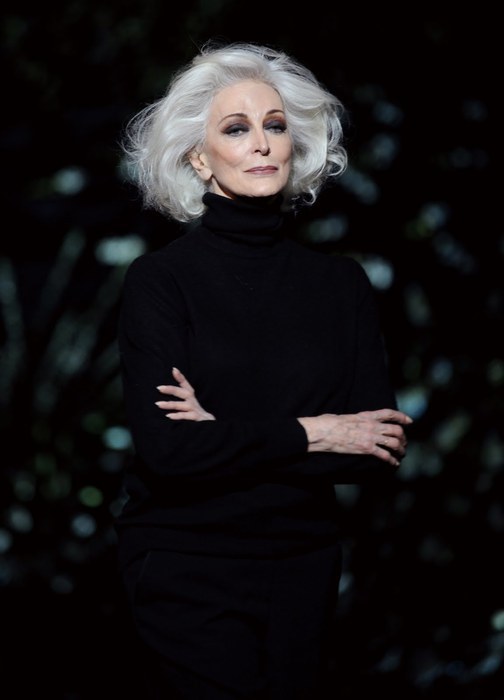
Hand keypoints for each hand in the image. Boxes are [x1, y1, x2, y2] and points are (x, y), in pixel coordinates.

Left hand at [155, 367, 215, 420]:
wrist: (211, 426)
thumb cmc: (197, 415)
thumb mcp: (190, 406)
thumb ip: (180, 400)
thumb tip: (164, 399)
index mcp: (191, 398)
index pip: (186, 385)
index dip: (181, 378)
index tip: (174, 369)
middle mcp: (193, 402)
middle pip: (183, 393)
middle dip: (171, 389)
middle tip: (159, 388)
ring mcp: (195, 410)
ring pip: (182, 405)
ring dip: (170, 404)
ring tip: (158, 404)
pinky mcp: (197, 418)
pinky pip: (186, 416)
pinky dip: (178, 416)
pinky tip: (169, 416)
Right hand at [298, 408, 412, 466]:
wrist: (324, 432)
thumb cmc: (329, 423)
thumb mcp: (346, 416)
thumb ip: (356, 419)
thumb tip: (354, 422)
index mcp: (367, 416)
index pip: (389, 414)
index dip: (401, 417)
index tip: (409, 421)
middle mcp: (372, 425)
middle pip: (396, 430)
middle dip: (403, 437)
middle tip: (404, 443)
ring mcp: (370, 437)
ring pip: (394, 443)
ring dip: (400, 449)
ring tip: (401, 454)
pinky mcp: (366, 449)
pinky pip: (385, 455)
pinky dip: (392, 460)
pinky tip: (394, 464)